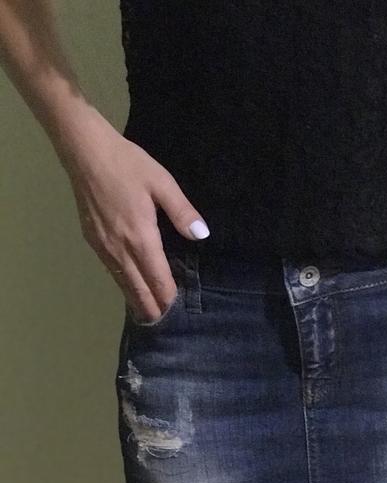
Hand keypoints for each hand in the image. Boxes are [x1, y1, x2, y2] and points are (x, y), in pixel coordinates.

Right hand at [63, 113, 209, 321]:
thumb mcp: (162, 182)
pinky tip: (130, 289)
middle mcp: (120, 249)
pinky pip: (112, 272)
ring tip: (149, 315)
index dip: (167, 298)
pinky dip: (124, 285)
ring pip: (123, 284)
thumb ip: (182, 212)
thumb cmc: (128, 164)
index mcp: (141, 237)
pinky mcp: (93, 241)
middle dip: (152, 308)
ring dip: (137, 300)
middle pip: (138, 289)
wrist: (84, 151)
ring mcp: (104, 247)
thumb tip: (201, 235)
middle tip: (165, 325)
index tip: (177, 313)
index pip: (157, 279)